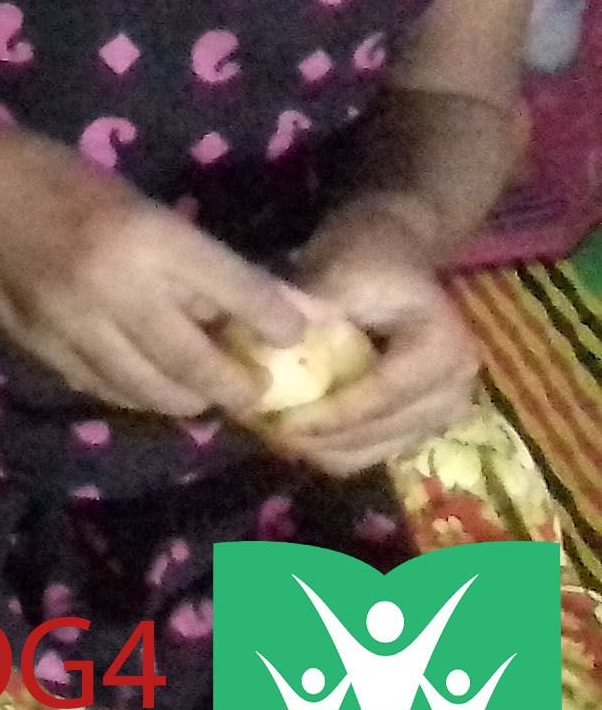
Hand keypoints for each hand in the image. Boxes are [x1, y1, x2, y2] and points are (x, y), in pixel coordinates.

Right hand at [0, 116, 306, 418]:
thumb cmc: (49, 174)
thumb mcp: (129, 199)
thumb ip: (177, 255)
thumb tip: (229, 308)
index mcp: (147, 235)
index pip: (238, 293)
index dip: (277, 323)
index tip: (294, 339)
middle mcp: (117, 288)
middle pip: (199, 364)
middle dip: (237, 386)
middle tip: (255, 390)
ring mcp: (75, 325)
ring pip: (151, 390)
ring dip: (187, 399)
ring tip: (203, 394)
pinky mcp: (42, 347)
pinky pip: (104, 387)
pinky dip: (134, 393)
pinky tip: (146, 385)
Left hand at [270, 201, 477, 475]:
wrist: (394, 256)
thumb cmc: (368, 255)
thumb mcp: (343, 269)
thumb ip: (313, 305)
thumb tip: (272, 334)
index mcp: (445, 352)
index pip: (380, 399)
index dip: (324, 415)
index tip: (269, 418)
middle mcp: (455, 391)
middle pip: (376, 435)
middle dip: (314, 436)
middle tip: (254, 423)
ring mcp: (439, 414)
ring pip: (368, 454)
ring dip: (316, 446)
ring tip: (265, 425)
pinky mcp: (417, 426)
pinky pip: (366, 452)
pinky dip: (326, 445)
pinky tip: (287, 426)